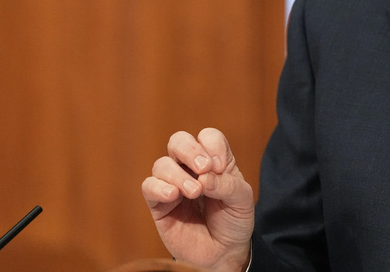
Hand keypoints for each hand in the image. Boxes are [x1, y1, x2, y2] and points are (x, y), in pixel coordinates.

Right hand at [142, 128, 254, 271]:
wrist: (223, 252)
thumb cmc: (234, 220)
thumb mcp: (241, 200)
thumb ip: (226, 185)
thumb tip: (203, 177)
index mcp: (214, 161)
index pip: (208, 137)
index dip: (213, 146)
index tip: (220, 168)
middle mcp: (191, 169)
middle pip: (179, 141)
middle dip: (190, 149)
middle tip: (204, 168)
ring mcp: (174, 185)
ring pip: (162, 164)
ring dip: (178, 174)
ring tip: (194, 192)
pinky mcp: (160, 205)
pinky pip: (149, 187)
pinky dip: (159, 187)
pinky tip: (174, 195)